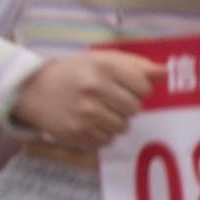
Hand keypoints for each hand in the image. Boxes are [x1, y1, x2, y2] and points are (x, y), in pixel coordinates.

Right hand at [9, 45, 154, 160]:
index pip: (144, 87)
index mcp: (104, 67)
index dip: (137, 89)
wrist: (33, 90)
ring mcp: (86, 112)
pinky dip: (102, 133)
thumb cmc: (74, 72)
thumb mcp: (102, 60)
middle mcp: (95, 89)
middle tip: (109, 99)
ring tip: (97, 110)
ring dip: (115, 121)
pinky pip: (107, 140)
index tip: (124, 87)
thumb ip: (136, 65)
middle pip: (135, 109)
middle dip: (126, 106)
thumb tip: (165, 72)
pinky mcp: (77, 132)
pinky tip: (88, 121)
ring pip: (123, 127)